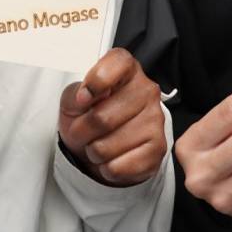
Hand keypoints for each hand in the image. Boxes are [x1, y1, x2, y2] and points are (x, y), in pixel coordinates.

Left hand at [58, 48, 165, 185]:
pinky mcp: (157, 149)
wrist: (100, 145)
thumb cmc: (89, 116)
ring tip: (97, 145)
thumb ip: (75, 94)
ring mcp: (155, 120)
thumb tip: (83, 98)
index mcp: (127, 70)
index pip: (118, 63)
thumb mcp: (74, 99)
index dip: (96, 81)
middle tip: (81, 131)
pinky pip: (118, 167)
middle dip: (82, 131)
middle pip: (102, 117)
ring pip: (107, 146)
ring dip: (93, 152)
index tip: (83, 98)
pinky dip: (106, 168)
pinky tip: (111, 159)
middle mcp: (147, 90)